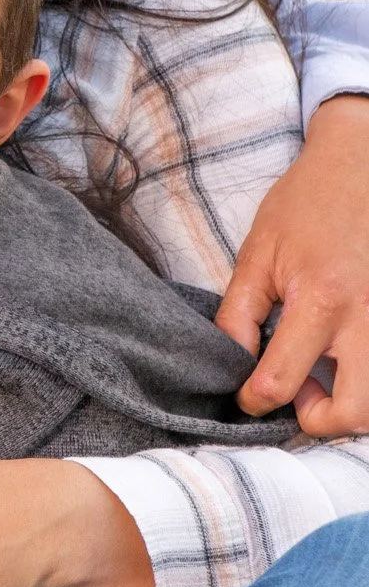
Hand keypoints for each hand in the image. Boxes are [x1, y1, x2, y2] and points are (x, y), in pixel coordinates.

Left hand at [216, 95, 368, 434]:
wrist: (360, 165)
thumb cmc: (305, 205)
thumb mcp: (257, 254)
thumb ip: (239, 314)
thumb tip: (231, 363)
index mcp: (320, 300)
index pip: (281, 380)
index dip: (253, 399)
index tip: (246, 394)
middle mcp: (365, 318)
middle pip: (354, 412)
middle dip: (319, 421)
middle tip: (296, 396)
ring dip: (349, 406)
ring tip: (321, 378)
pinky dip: (365, 379)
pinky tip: (342, 359)